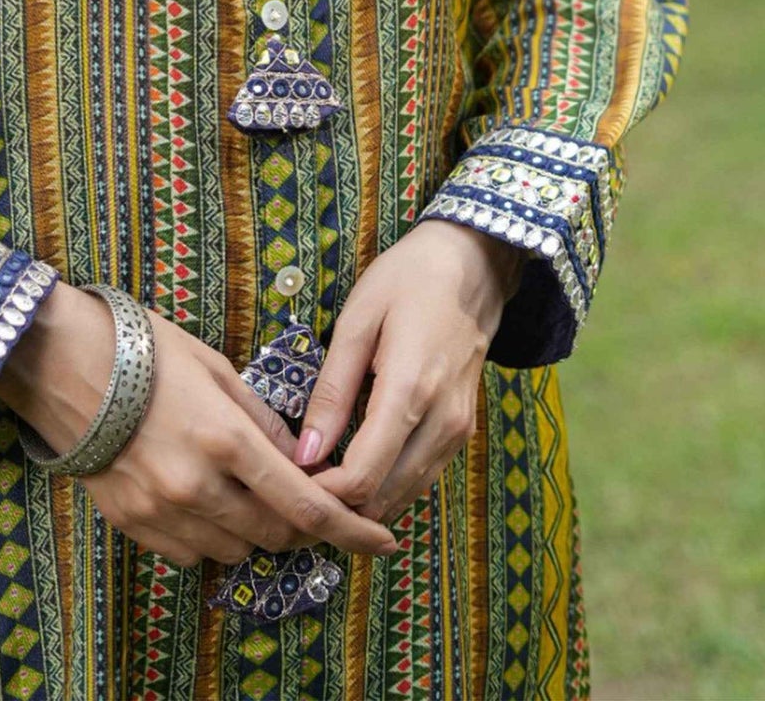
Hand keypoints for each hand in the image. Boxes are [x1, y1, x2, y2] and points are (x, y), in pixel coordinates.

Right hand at [0, 280, 399, 568]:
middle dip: (301, 528)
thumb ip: (259, 421)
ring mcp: (162, 511)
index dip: (352, 530)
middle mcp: (198, 486)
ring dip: (255, 532)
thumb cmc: (144, 348)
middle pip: (274, 536)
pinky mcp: (132, 523)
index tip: (383, 539)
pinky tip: (205, 503)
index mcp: (227, 440)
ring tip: (250, 496)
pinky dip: (210, 538)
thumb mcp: (215, 367)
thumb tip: (296, 458)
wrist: (62, 361)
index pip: (305, 506)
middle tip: (307, 503)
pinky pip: (190, 553)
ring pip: (234, 551)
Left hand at [293, 222, 526, 526]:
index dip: (323, 492)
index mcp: (410, 391)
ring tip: (324, 473)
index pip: (364, 476)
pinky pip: (423, 476)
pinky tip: (360, 463)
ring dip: (365, 499)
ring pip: (407, 495)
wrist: (473, 264)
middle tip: (301, 479)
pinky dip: (390, 483)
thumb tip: (305, 452)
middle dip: (340, 501)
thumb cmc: (407, 280)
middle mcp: (442, 423)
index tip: (291, 477)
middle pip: (385, 498)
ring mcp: (459, 431)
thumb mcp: (358, 320)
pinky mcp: (464, 431)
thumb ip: (332, 390)